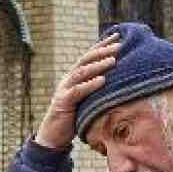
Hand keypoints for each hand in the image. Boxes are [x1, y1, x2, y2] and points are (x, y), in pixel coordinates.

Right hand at [34, 33, 121, 150]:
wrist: (53, 135)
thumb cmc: (73, 117)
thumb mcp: (86, 99)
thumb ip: (96, 88)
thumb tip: (118, 79)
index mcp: (74, 76)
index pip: (89, 56)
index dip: (102, 44)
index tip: (118, 36)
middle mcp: (68, 79)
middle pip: (85, 60)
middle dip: (102, 51)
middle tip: (119, 45)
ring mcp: (64, 89)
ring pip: (81, 72)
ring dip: (98, 65)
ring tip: (113, 60)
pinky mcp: (63, 103)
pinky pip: (77, 91)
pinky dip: (90, 85)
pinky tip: (102, 81)